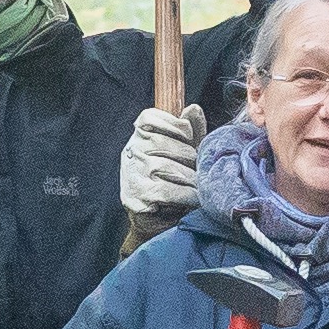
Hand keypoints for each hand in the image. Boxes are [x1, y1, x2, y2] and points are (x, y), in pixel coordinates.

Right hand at [115, 100, 204, 224]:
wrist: (160, 220)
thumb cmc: (175, 180)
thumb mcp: (185, 150)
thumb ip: (190, 130)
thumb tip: (193, 109)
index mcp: (140, 135)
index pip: (150, 117)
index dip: (176, 126)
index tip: (188, 138)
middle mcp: (131, 151)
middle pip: (164, 142)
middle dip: (189, 157)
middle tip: (197, 169)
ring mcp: (131, 173)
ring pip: (168, 167)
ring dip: (190, 178)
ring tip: (197, 185)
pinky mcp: (136, 196)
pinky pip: (167, 190)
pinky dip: (186, 195)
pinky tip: (192, 198)